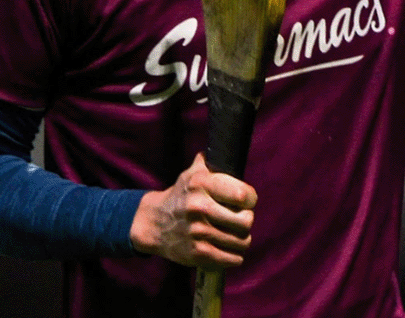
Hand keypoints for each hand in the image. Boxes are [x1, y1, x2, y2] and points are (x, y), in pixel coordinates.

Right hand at [130, 153, 256, 268]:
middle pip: (246, 221)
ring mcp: (198, 232)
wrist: (153, 223)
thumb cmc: (179, 196)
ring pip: (242, 242)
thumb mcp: (190, 174)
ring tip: (234, 236)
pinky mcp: (197, 253)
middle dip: (247, 221)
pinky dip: (235, 256)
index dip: (251, 200)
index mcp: (201, 184)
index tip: (247, 202)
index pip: (244, 195)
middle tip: (240, 220)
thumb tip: (223, 143)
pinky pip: (233, 259)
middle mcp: (199, 207)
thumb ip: (208, 162)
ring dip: (242, 240)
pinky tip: (228, 249)